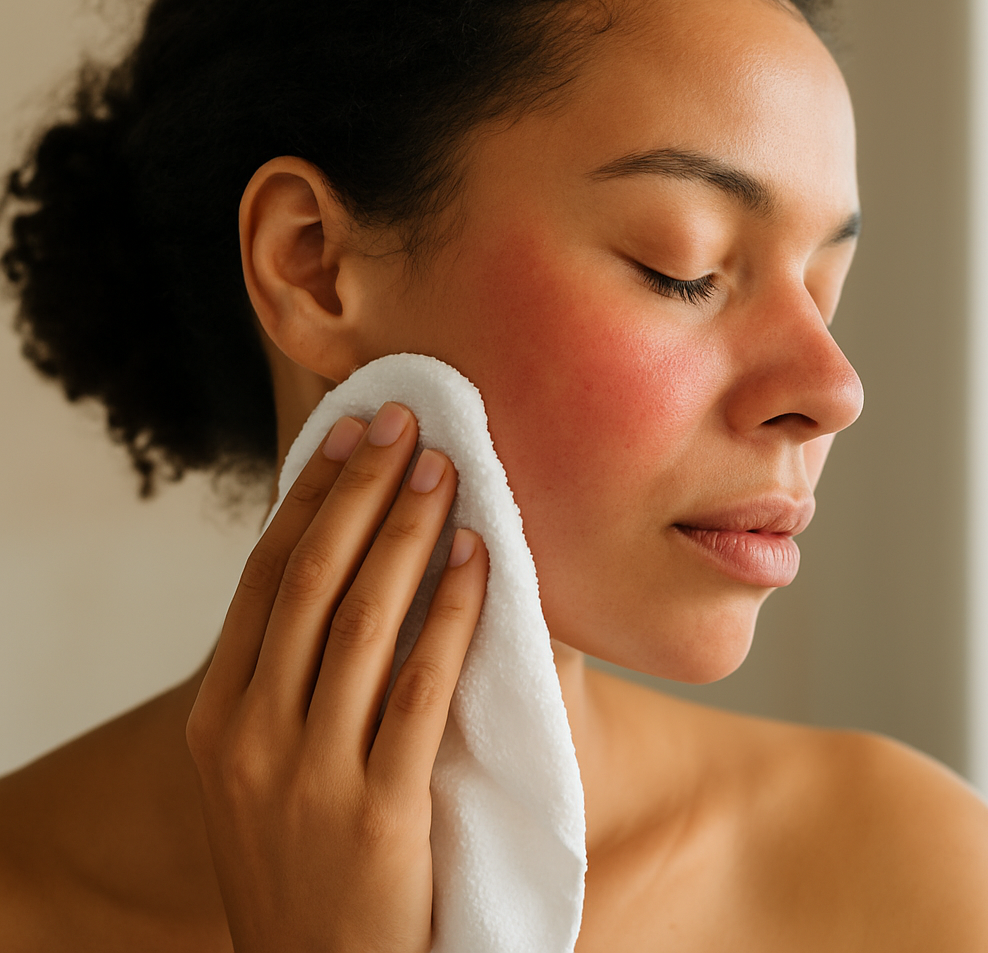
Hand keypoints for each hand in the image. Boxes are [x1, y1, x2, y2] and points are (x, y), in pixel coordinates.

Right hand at [186, 402, 486, 952]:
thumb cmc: (303, 857)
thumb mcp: (268, 767)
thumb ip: (297, 680)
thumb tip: (369, 569)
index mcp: (218, 715)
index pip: (266, 576)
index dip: (310, 495)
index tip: (349, 433)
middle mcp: (250, 733)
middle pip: (313, 580)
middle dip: (361, 490)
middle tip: (405, 422)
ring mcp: (307, 773)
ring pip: (363, 620)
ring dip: (408, 532)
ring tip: (445, 469)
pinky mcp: (377, 809)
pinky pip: (421, 687)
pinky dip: (450, 613)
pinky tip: (477, 558)